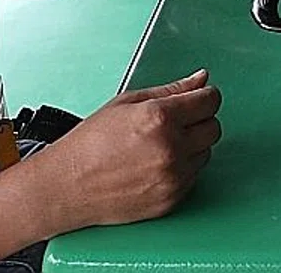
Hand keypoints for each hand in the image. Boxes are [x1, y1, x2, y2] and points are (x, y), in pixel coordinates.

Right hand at [27, 70, 223, 230]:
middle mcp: (171, 148)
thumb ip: (171, 90)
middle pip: (213, 127)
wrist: (67, 186)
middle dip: (198, 121)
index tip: (198, 99)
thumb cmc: (90, 144)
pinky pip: (194, 177)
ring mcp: (173, 177)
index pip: (210, 100)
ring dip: (191, 146)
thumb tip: (200, 80)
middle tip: (174, 123)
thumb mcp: (127, 103)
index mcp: (160, 118)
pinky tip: (156, 164)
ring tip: (158, 146)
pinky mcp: (171, 199)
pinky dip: (182, 169)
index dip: (204, 96)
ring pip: (206, 153)